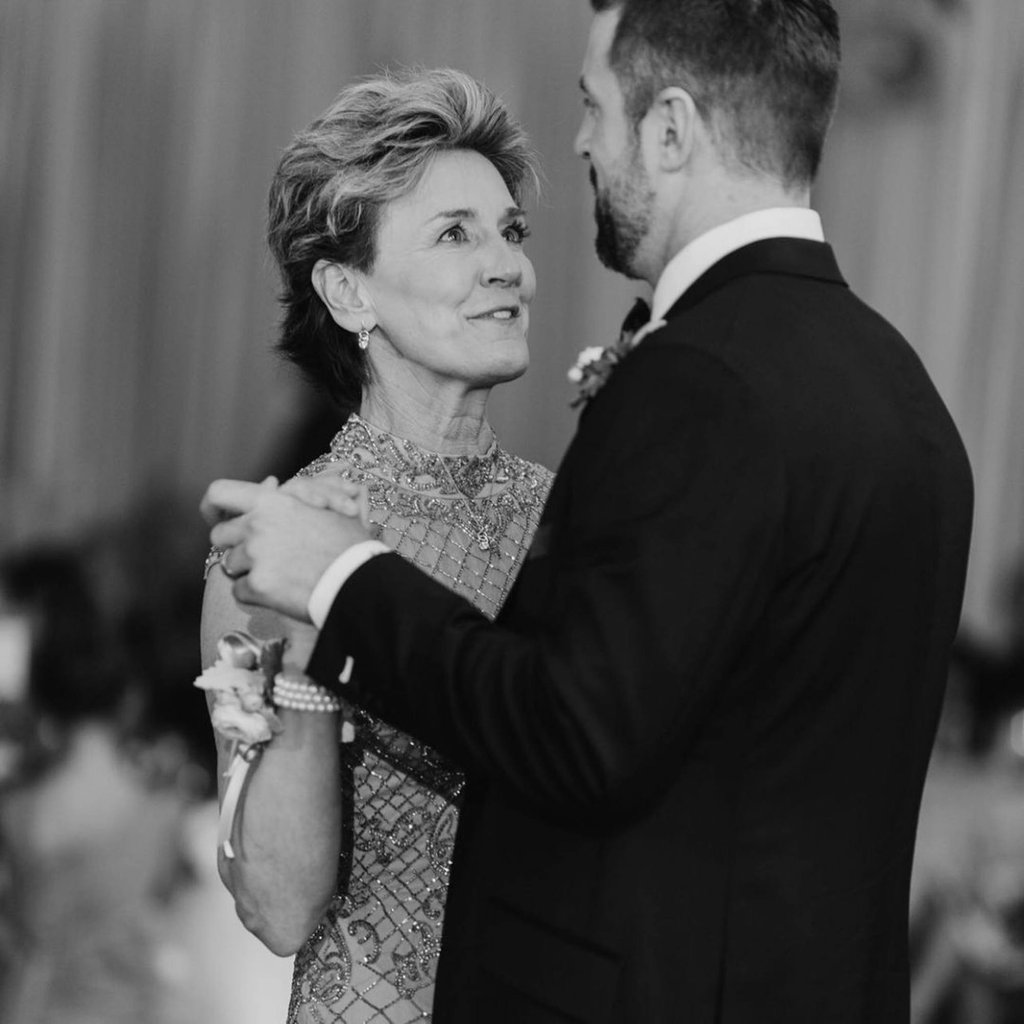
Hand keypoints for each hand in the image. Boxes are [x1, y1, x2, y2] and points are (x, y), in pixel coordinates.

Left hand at [204, 479, 371, 620]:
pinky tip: (280, 593)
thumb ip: (295, 494)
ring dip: (249, 571)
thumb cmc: (349, 544)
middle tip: (261, 557)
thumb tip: (272, 484)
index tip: (216, 519)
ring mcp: (255, 556)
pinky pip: (239, 591)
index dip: (213, 507)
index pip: (219, 493)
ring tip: (280, 576)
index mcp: (272, 502)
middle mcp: (256, 525)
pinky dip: (255, 595)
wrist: (359, 581)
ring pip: (230, 565)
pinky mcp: (258, 585)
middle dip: (236, 546)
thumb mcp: (327, 507)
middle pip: (220, 536)